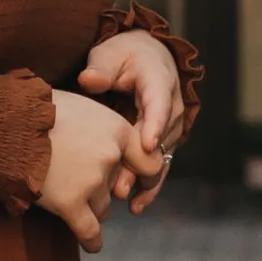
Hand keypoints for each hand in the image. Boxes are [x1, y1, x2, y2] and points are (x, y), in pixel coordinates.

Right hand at [38, 86, 141, 251]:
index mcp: (116, 129)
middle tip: (72, 174)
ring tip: (58, 187)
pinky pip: (89, 231)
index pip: (148, 161)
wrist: (3, 123)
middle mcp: (109, 155)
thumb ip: (100, 128)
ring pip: (102, 207)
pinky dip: (92, 240)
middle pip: (116, 186)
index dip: (142, 174)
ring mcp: (91, 181)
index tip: (135, 182)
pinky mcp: (70, 203)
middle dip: (99, 186)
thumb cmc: (35, 111)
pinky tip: (92, 245)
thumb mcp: (79, 106)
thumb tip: (109, 145)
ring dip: (86, 204)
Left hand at [78, 27, 188, 209]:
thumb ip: (101, 68)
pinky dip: (148, 185)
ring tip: (123, 198)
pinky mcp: (162, 142)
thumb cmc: (123, 55)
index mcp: (160, 81)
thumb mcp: (110, 54)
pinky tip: (136, 205)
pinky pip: (158, 165)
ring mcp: (169, 127)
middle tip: (119, 185)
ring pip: (160, 157)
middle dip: (140, 163)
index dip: (154, 125)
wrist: (144, 58)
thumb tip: (89, 80)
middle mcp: (172, 106)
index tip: (146, 145)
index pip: (160, 104)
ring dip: (142, 178)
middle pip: (159, 138)